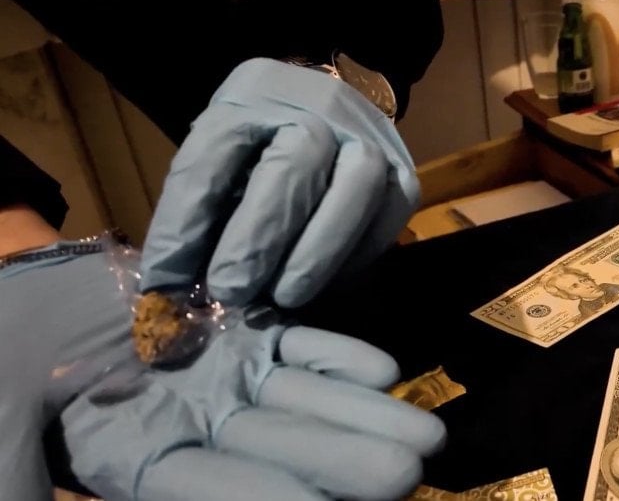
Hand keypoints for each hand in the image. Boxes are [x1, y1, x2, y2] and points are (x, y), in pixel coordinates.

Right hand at [0, 242, 443, 500]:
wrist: (27, 290)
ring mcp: (222, 380)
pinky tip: (385, 370)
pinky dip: (337, 357)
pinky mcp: (242, 334)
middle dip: (342, 464)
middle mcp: (192, 429)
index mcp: (134, 461)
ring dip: (363, 417)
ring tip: (425, 434)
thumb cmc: (7, 352)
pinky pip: (297, 348)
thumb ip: (25, 473)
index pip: (207, 490)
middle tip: (407, 472)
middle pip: (277, 454)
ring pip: (302, 403)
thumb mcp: (6, 422)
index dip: (264, 498)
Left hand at [140, 58, 419, 307]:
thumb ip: (199, 216)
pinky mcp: (402, 168)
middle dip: (261, 236)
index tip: (165, 278)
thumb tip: (173, 289)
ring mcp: (368, 133)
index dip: (186, 220)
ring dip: (320, 250)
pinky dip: (356, 255)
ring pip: (358, 182)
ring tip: (286, 298)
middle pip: (295, 162)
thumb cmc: (257, 150)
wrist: (325, 111)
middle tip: (233, 291)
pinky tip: (326, 284)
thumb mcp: (217, 164)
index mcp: (250, 96)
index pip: (214, 154)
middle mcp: (316, 105)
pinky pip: (389, 212)